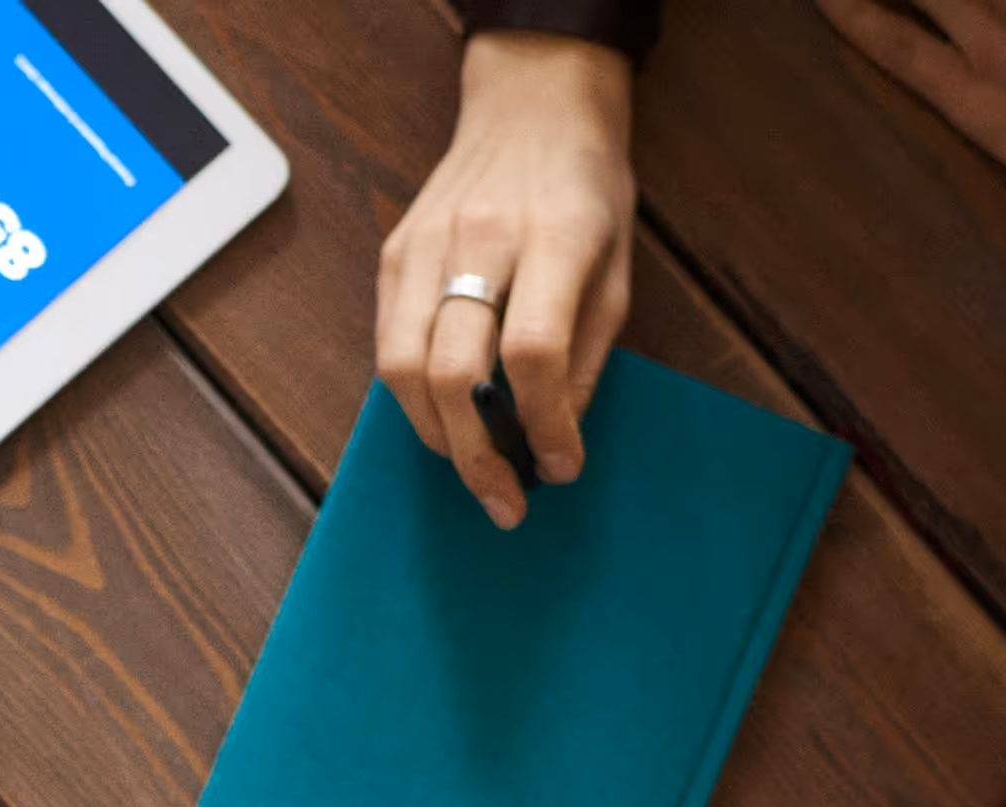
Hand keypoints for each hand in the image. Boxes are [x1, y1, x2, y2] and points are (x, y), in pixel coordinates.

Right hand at [377, 35, 637, 530]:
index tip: (558, 468)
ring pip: (402, 369)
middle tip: (505, 501)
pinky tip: (445, 418)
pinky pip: (388, 348)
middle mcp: (479, 239)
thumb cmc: (585, 188)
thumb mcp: (617, 266)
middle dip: (477, 455)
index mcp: (552, 236)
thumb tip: (555, 440)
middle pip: (452, 372)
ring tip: (472, 464)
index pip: (533, 352)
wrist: (532, 106)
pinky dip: (413, 399)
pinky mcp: (393, 256)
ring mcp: (424, 246)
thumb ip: (585, 353)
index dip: (543, 424)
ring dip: (435, 436)